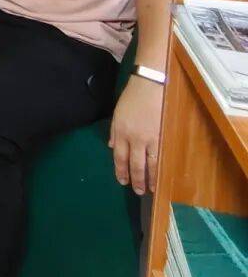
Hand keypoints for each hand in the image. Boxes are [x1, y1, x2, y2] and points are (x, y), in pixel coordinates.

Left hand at [108, 75, 162, 193]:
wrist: (150, 85)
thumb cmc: (133, 97)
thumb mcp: (118, 114)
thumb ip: (115, 131)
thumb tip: (113, 147)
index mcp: (120, 132)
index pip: (119, 157)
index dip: (121, 170)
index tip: (122, 181)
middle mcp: (133, 138)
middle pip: (134, 164)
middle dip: (136, 179)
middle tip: (138, 191)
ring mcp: (150, 139)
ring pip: (149, 164)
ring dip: (150, 179)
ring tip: (151, 189)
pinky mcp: (164, 136)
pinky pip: (162, 157)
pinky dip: (162, 169)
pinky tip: (163, 177)